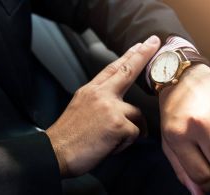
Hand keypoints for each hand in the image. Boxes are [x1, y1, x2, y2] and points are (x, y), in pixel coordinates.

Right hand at [46, 36, 160, 176]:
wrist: (56, 152)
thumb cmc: (69, 134)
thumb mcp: (80, 108)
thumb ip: (99, 100)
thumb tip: (117, 103)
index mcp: (91, 91)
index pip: (112, 69)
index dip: (127, 56)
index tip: (138, 46)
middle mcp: (101, 95)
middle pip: (127, 71)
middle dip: (142, 55)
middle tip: (153, 42)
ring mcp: (110, 107)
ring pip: (136, 114)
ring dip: (129, 129)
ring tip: (112, 139)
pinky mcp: (118, 124)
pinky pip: (135, 132)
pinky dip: (125, 142)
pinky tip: (110, 145)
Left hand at [160, 64, 209, 193]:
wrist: (181, 76)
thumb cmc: (173, 111)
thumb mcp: (168, 139)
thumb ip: (182, 168)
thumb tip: (200, 194)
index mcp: (178, 134)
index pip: (202, 177)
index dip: (205, 180)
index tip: (205, 172)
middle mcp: (200, 123)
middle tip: (209, 148)